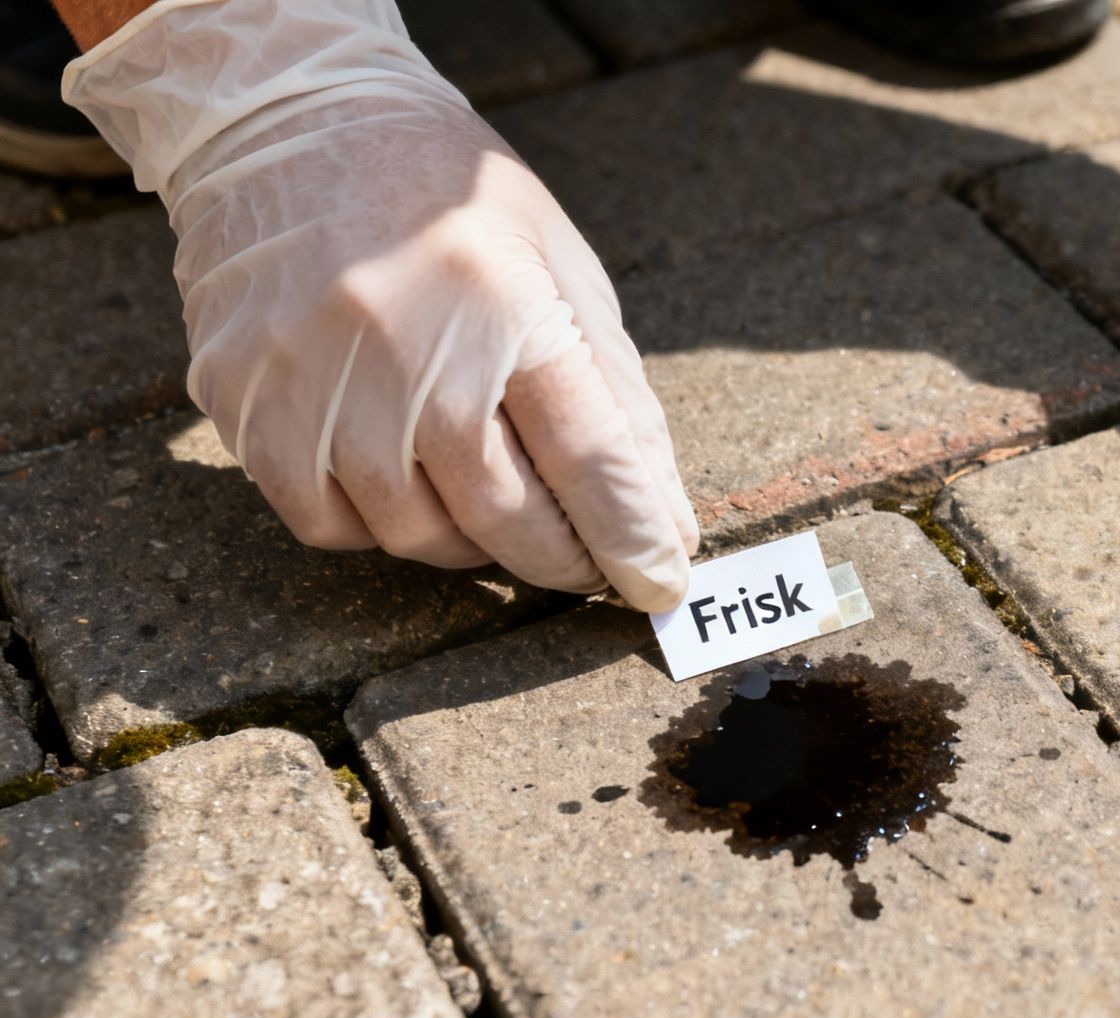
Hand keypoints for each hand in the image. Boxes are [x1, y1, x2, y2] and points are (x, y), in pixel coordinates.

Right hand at [63, 0, 697, 610]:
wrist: (288, 122)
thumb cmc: (452, 201)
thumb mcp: (561, 267)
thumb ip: (617, 396)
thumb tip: (665, 522)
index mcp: (501, 300)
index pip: (587, 456)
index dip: (631, 537)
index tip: (661, 585)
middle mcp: (402, 348)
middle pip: (505, 517)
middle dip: (564, 561)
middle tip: (591, 564)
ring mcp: (312, 382)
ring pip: (418, 537)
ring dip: (476, 545)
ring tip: (498, 505)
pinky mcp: (246, 404)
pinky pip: (330, 524)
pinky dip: (383, 526)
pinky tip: (408, 482)